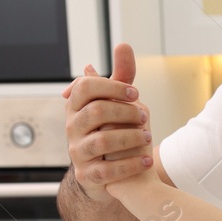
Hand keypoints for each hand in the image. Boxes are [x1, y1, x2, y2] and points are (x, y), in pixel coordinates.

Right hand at [62, 41, 151, 200]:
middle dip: (125, 112)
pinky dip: (131, 164)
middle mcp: (72, 127)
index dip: (112, 87)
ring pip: (103, 140)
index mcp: (77, 106)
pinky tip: (147, 160)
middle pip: (96, 111)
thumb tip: (123, 45)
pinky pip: (108, 170)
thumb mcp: (117, 103)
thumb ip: (122, 77)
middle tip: (144, 117)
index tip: (135, 94)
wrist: (111, 172)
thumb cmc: (114, 130)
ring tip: (148, 137)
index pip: (86, 87)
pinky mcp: (87, 175)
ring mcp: (78, 152)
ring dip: (131, 137)